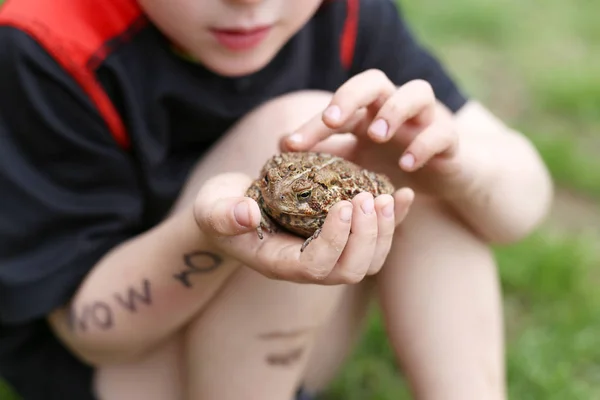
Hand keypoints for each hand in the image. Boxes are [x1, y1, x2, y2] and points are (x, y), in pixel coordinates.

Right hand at [193, 172, 413, 284]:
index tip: (343, 204)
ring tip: (388, 196)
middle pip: (351, 270)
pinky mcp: (339, 237)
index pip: (317, 267)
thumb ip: (224, 214)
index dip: (335, 241)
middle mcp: (309, 266)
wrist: (232, 209)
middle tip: (369, 198)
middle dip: (366, 237)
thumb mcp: (212, 208)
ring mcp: (327, 254)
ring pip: (369, 261)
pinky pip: (374, 238)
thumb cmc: (220, 209)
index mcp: (280, 263)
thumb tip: (246, 215)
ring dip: (384, 231)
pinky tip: (403, 194)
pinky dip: (394, 220)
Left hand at [281, 70, 469, 196]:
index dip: (312, 125)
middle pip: (374, 81)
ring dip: (394, 110)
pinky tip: (408, 165)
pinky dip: (424, 144)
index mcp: (368, 112)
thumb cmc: (395, 163)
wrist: (444, 177)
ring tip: (377, 135)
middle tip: (332, 120)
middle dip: (351, 96)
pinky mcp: (449, 137)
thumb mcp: (356, 162)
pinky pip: (442, 131)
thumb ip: (326, 152)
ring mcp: (425, 118)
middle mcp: (394, 107)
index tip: (290, 146)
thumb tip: (281, 144)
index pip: (337, 108)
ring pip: (417, 92)